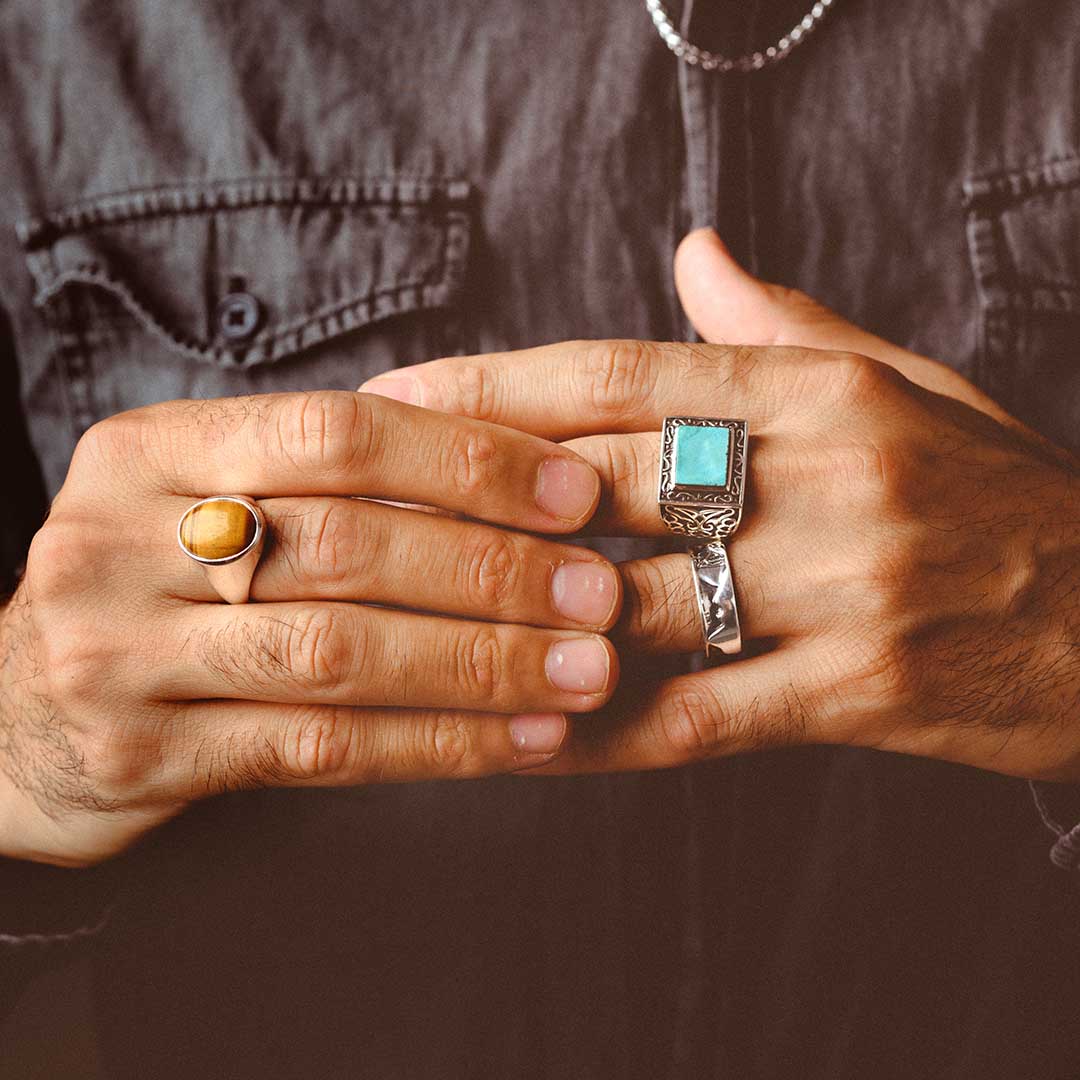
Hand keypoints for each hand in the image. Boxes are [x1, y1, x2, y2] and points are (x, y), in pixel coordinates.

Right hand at [0, 391, 619, 864]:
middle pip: (345, 545)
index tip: (573, 491)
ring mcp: (118, 651)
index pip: (334, 432)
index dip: (466, 460)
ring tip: (585, 672)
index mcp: (153, 450)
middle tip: (599, 592)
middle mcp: (121, 540)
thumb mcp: (213, 504)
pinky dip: (434, 743)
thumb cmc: (158, 586)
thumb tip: (518, 474)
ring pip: (337, 654)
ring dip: (481, 665)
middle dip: (492, 571)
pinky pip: (317, 747)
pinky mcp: (138, 753)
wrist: (9, 711)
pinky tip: (520, 741)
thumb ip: (330, 484)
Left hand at [362, 230, 1079, 780]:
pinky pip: (700, 714)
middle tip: (366, 512)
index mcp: (821, 387)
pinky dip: (603, 730)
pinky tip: (524, 735)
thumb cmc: (997, 492)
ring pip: (637, 599)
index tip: (396, 402)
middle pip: (605, 478)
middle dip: (474, 498)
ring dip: (517, 617)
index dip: (494, 387)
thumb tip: (691, 249)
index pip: (620, 372)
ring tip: (409, 622)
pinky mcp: (864, 690)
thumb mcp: (903, 383)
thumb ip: (781, 321)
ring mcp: (844, 585)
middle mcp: (827, 473)